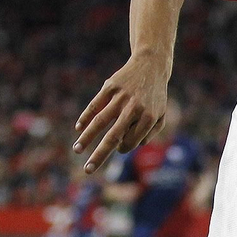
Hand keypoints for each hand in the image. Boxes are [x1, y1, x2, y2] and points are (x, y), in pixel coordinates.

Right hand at [73, 54, 170, 171]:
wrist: (151, 66)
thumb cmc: (155, 96)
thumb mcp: (160, 116)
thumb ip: (148, 135)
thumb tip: (125, 147)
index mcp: (148, 118)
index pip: (130, 143)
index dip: (124, 147)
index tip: (120, 145)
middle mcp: (134, 109)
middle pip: (113, 137)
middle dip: (99, 156)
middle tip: (87, 170)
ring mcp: (120, 97)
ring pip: (100, 121)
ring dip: (87, 138)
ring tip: (76, 150)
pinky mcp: (110, 87)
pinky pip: (95, 104)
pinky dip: (86, 116)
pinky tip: (78, 128)